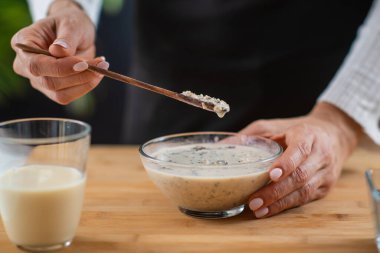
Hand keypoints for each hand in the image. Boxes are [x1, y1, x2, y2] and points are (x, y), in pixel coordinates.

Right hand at [11, 0, 108, 103]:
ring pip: (59, 94)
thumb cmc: (69, 23)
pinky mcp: (51, 90)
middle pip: (49, 82)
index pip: (37, 65)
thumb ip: (66, 37)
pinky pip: (67, 96)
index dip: (61, 68)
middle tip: (101, 64)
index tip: (84, 63)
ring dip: (85, 83)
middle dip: (79, 76)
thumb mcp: (71, 23)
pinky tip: (96, 74)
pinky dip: (85, 87)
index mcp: (23, 45)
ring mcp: (37, 80)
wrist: (74, 31)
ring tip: (101, 66)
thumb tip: (59, 51)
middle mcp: (25, 65)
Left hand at [239, 102, 361, 217]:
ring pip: (304, 191)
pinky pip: (306, 199)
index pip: (300, 149)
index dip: (286, 163)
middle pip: (300, 175)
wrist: (334, 135)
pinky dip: (286, 206)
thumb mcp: (276, 126)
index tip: (271, 174)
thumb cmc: (297, 131)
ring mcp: (325, 172)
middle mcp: (321, 154)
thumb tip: (225, 144)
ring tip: (258, 209)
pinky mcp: (325, 187)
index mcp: (308, 135)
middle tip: (253, 200)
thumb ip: (253, 135)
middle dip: (275, 190)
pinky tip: (269, 210)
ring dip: (279, 203)